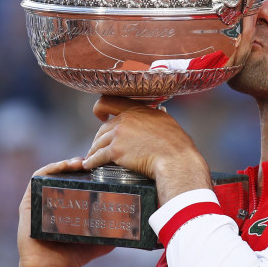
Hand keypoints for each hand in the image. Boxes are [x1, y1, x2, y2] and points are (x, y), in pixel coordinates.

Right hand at [15, 158, 114, 266]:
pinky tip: (63, 167)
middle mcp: (53, 199)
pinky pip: (37, 180)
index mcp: (68, 205)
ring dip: (65, 164)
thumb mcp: (100, 238)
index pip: (79, 181)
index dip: (90, 171)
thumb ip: (115, 229)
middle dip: (80, 165)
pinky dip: (49, 170)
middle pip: (66, 175)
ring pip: (52, 174)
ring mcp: (40, 200)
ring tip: (81, 162)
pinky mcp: (28, 203)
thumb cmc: (75, 256)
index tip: (104, 165)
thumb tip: (138, 222)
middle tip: (94, 160)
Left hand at [84, 96, 212, 203]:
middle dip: (99, 138)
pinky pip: (98, 156)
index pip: (109, 101)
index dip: (101, 109)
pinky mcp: (115, 151)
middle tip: (99, 146)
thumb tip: (157, 115)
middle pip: (103, 128)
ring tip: (92, 158)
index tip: (100, 115)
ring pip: (99, 142)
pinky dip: (92, 161)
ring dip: (94, 151)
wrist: (175, 159)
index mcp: (137, 110)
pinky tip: (90, 165)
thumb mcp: (166, 121)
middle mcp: (125, 119)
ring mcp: (118, 135)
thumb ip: (154, 117)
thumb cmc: (176, 144)